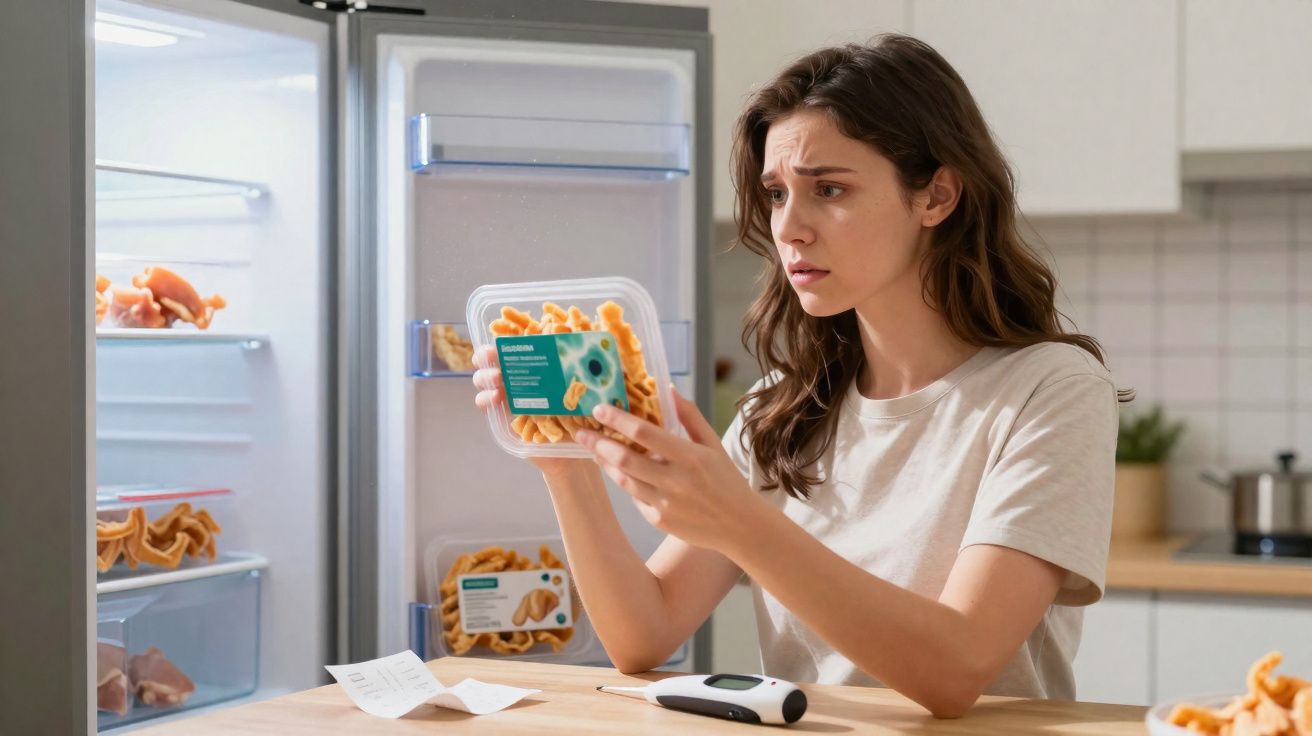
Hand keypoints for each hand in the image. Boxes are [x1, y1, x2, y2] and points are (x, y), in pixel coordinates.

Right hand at [471, 345, 596, 479]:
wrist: (573, 457)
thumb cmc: (582, 422)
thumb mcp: (583, 393)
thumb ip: (583, 372)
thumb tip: (593, 340)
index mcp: (538, 368)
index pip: (517, 348)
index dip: (506, 339)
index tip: (507, 339)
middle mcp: (520, 379)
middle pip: (494, 360)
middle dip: (488, 355)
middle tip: (495, 357)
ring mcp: (508, 397)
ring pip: (485, 380)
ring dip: (485, 376)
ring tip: (497, 380)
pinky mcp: (502, 417)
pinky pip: (485, 404)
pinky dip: (485, 399)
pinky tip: (495, 399)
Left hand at [575, 385, 768, 552]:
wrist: (741, 526)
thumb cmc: (727, 480)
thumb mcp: (714, 444)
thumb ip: (690, 416)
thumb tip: (668, 390)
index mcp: (690, 457)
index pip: (645, 434)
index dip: (618, 420)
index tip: (599, 409)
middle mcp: (675, 481)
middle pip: (625, 459)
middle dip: (598, 443)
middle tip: (581, 432)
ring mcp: (665, 504)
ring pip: (624, 480)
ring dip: (606, 463)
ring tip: (594, 450)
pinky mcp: (659, 521)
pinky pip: (635, 498)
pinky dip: (625, 483)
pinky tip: (620, 472)